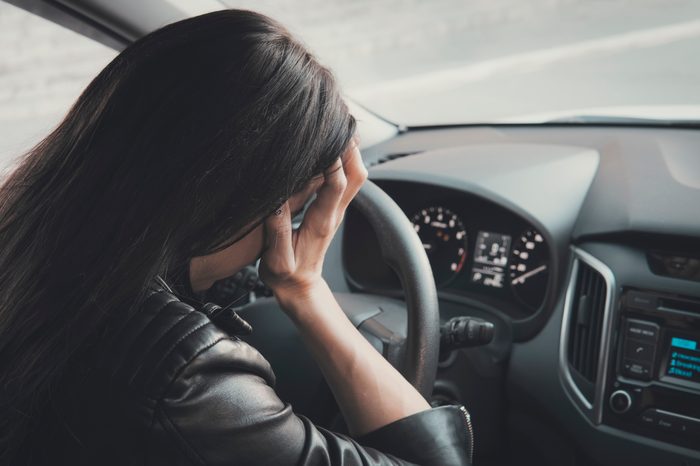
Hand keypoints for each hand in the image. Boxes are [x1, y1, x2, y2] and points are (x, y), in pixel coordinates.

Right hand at [258, 143, 366, 310]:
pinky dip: (344, 160)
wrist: (300, 288)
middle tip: (340, 123)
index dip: (333, 160)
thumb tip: (276, 200)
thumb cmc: (286, 274)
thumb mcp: (276, 258)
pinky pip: (346, 180)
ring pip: (355, 175)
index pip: (335, 185)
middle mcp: (334, 213)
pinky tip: (332, 147)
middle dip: (351, 148)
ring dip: (351, 151)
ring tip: (338, 127)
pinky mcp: (332, 209)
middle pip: (356, 175)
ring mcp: (336, 210)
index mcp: (321, 222)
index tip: (325, 137)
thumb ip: (276, 229)